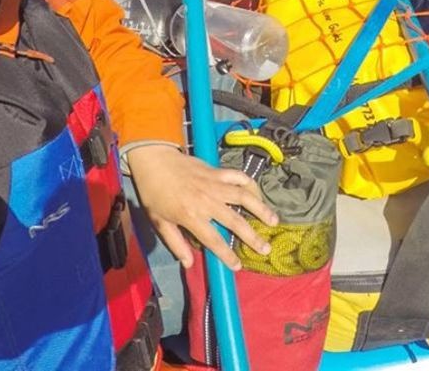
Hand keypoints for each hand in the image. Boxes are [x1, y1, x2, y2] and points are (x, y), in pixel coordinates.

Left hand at [125, 145, 278, 270]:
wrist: (154, 161)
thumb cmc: (154, 193)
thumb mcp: (159, 222)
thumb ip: (175, 243)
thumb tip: (189, 263)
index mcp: (191, 216)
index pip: (214, 240)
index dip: (227, 255)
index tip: (238, 266)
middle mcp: (207, 201)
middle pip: (235, 221)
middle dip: (252, 237)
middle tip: (266, 248)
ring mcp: (214, 184)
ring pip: (243, 197)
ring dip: (260, 209)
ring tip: (274, 221)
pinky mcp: (217, 171)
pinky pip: (238, 176)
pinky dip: (250, 184)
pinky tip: (258, 194)